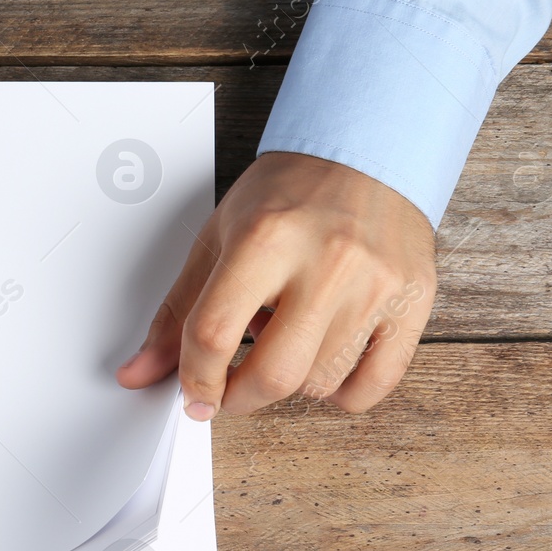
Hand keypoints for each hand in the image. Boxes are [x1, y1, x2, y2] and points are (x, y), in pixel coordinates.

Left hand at [116, 152, 436, 417]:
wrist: (366, 153)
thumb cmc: (290, 193)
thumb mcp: (218, 237)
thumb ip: (177, 311)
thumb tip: (139, 373)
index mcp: (265, 239)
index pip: (213, 334)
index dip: (195, 379)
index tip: (194, 394)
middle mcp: (325, 263)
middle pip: (273, 374)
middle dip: (239, 398)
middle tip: (230, 389)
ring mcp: (375, 285)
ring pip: (320, 383)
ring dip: (289, 385)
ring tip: (284, 345)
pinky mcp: (412, 302)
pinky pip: (373, 386)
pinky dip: (341, 393)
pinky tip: (324, 362)